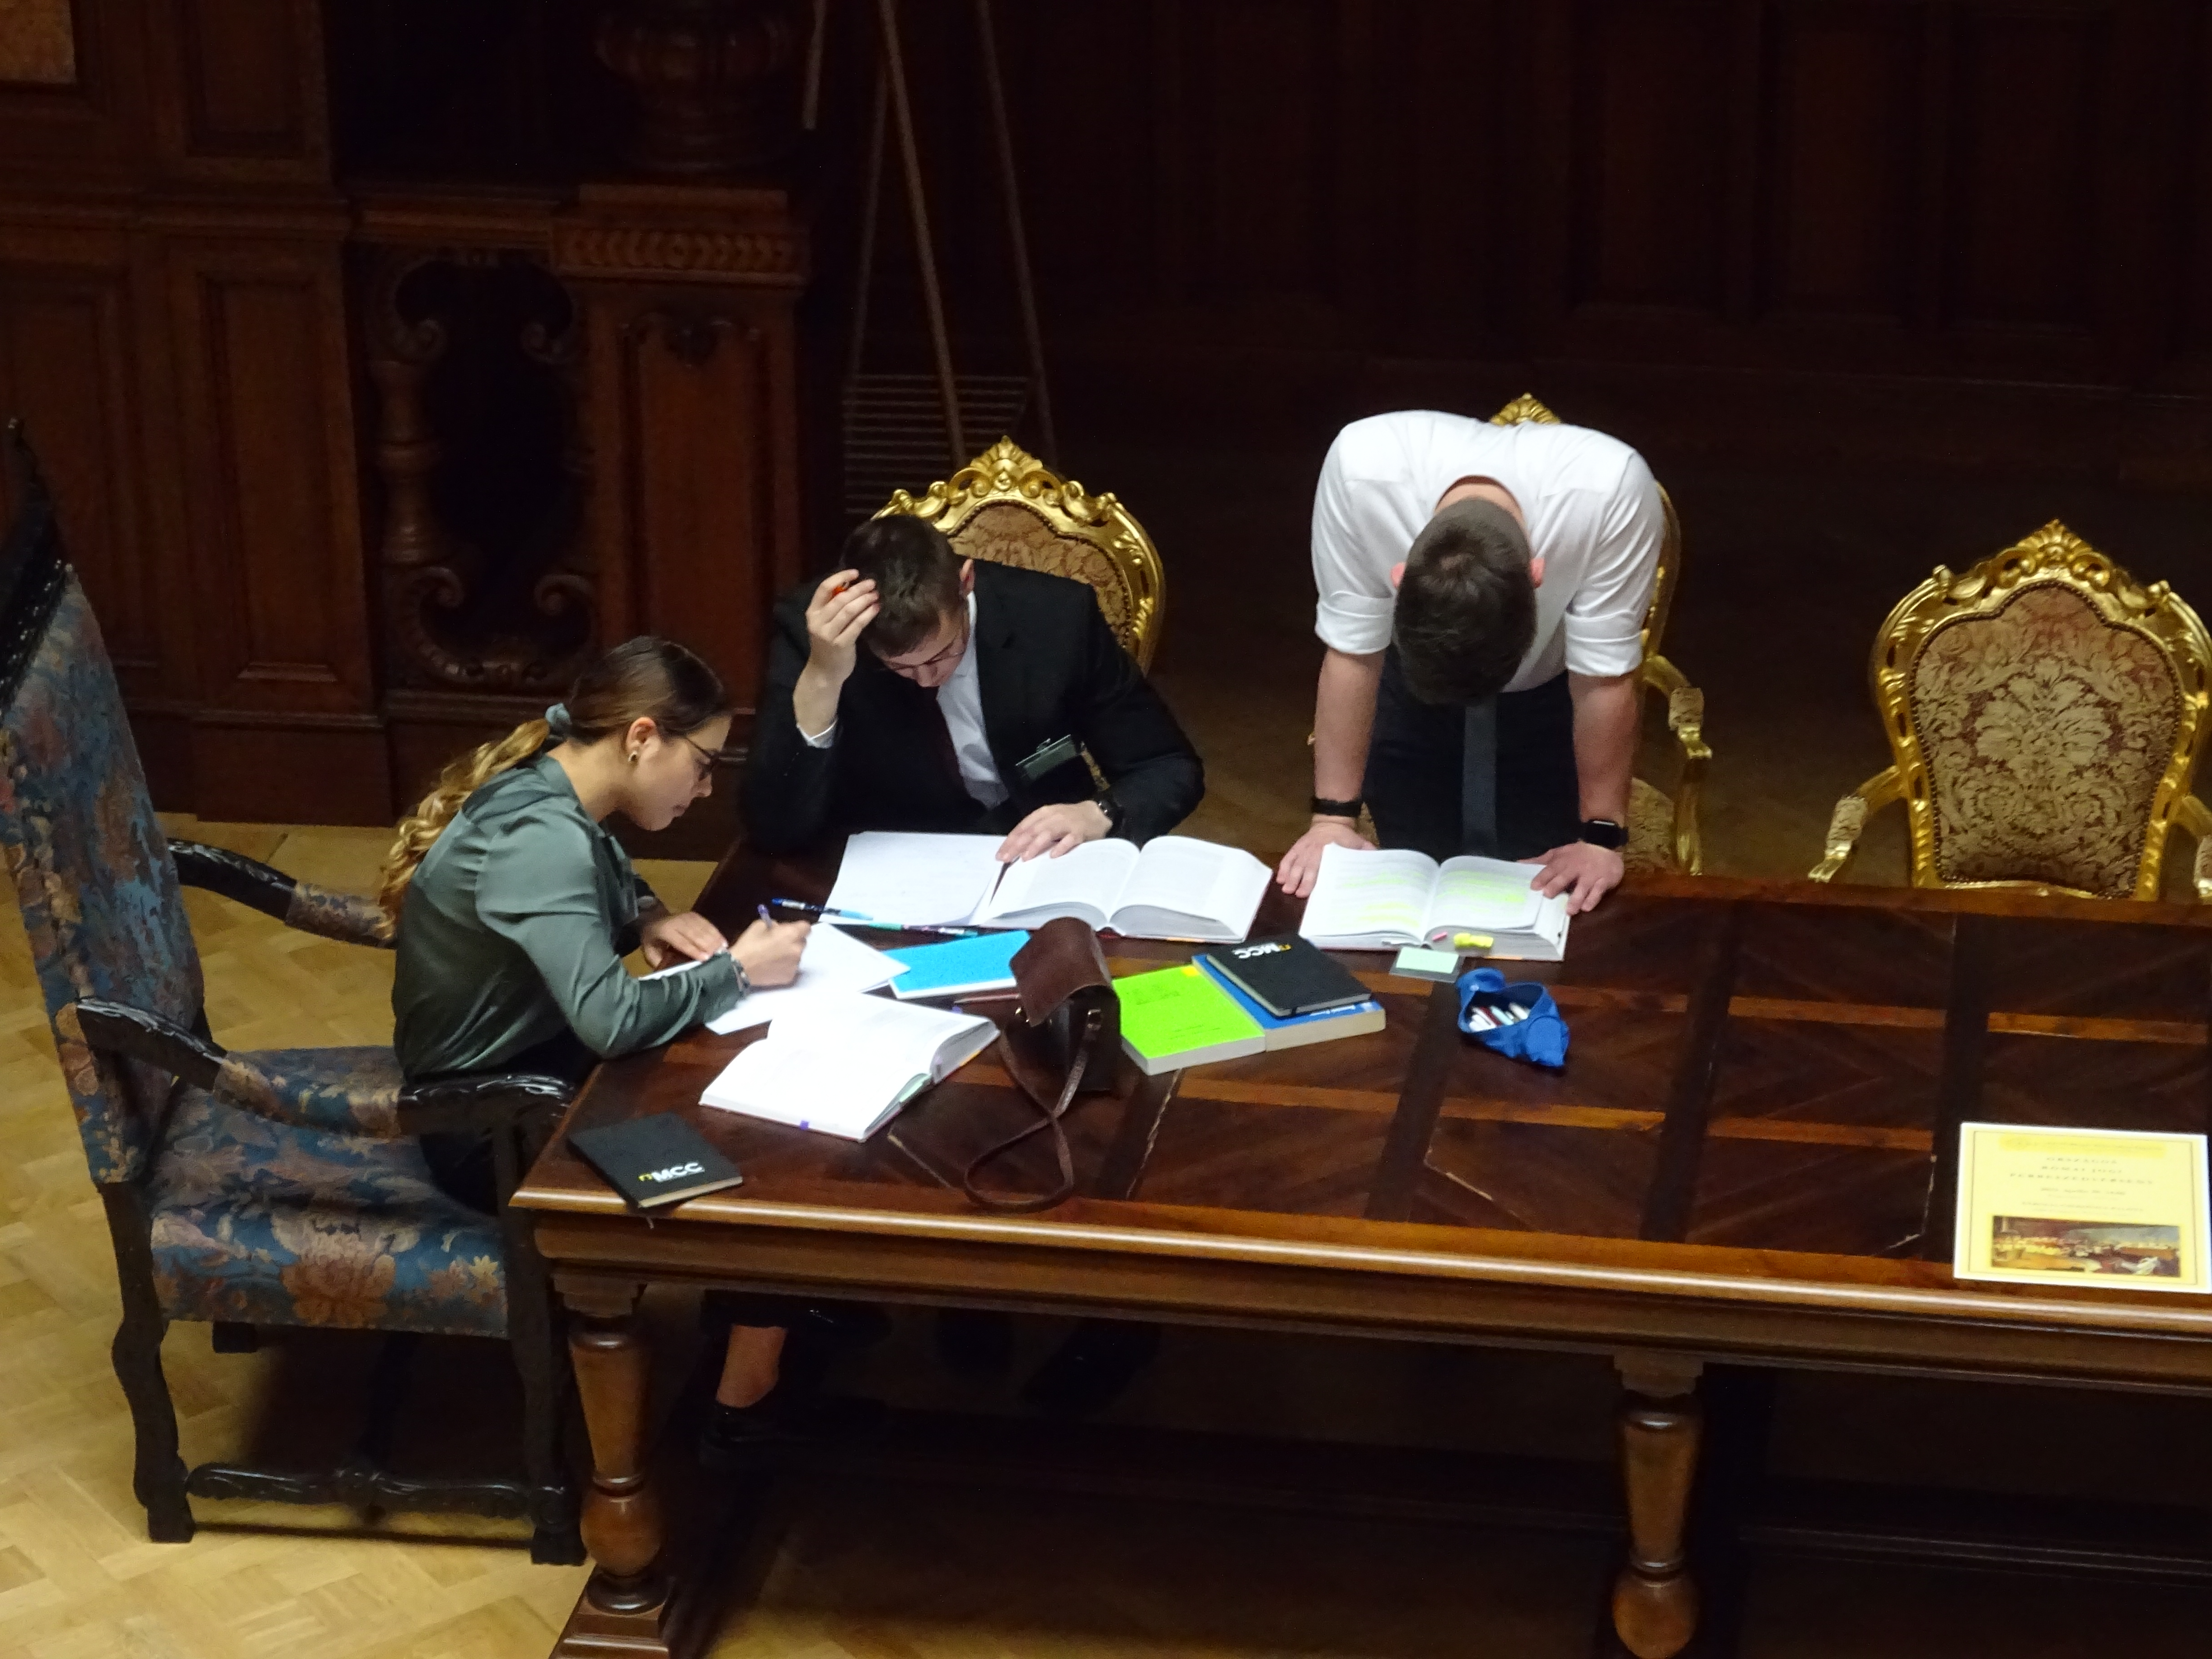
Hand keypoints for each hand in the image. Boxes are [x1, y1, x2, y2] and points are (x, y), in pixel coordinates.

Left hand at [637, 909, 727, 968]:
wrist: (652, 918)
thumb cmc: (652, 939)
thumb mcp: (650, 952)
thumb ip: (660, 961)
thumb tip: (672, 973)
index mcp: (665, 931)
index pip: (681, 941)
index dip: (693, 950)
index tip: (705, 958)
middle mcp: (677, 921)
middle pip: (695, 934)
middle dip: (707, 945)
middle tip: (719, 957)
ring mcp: (687, 916)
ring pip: (703, 928)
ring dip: (714, 939)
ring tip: (723, 951)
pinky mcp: (695, 915)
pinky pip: (707, 924)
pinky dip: (716, 933)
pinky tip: (723, 942)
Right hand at [731, 918, 808, 988]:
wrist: (739, 968)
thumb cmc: (749, 945)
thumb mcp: (759, 925)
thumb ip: (774, 924)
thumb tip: (779, 928)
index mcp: (791, 934)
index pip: (806, 927)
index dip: (798, 927)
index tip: (788, 930)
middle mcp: (797, 950)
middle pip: (802, 942)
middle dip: (793, 940)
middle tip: (778, 943)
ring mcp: (795, 965)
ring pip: (797, 955)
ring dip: (789, 954)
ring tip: (773, 956)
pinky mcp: (790, 977)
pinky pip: (791, 967)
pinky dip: (785, 966)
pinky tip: (772, 966)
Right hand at [801, 569, 878, 688]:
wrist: (824, 672)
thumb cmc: (827, 644)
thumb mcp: (824, 623)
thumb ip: (833, 606)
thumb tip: (852, 585)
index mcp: (812, 613)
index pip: (824, 588)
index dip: (840, 577)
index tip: (855, 572)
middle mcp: (818, 622)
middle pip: (839, 598)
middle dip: (858, 589)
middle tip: (872, 583)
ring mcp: (829, 634)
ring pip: (849, 610)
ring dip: (864, 600)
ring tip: (876, 595)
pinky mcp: (841, 644)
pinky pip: (857, 625)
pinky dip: (868, 614)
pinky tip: (876, 608)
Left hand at [997, 800, 1109, 861]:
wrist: (1096, 813)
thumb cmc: (1069, 819)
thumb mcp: (1050, 820)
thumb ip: (1035, 831)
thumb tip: (1016, 847)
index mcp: (1043, 814)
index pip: (1023, 827)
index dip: (1010, 840)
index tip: (1000, 854)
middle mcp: (1053, 816)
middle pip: (1032, 830)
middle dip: (1017, 845)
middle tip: (1006, 858)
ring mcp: (1067, 823)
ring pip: (1048, 833)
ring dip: (1035, 845)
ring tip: (1025, 857)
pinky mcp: (1080, 832)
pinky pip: (1070, 840)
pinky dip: (1061, 847)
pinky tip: (1053, 856)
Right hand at [1276, 818, 1373, 896]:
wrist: (1331, 821)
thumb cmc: (1345, 836)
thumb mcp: (1358, 842)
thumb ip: (1366, 852)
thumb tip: (1377, 861)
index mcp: (1328, 851)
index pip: (1321, 867)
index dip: (1314, 879)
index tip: (1309, 891)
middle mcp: (1314, 851)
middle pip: (1305, 867)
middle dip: (1300, 881)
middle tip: (1295, 893)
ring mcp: (1303, 849)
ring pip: (1295, 864)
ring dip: (1290, 877)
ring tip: (1286, 889)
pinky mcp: (1297, 848)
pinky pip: (1288, 858)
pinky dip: (1283, 868)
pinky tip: (1280, 879)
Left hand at [1523, 841, 1624, 914]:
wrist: (1609, 853)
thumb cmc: (1580, 856)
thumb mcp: (1561, 853)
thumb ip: (1542, 860)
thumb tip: (1520, 863)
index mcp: (1565, 859)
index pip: (1552, 868)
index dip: (1543, 876)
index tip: (1534, 886)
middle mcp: (1577, 866)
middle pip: (1565, 876)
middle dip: (1556, 885)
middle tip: (1547, 895)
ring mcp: (1592, 874)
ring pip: (1583, 886)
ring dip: (1576, 898)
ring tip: (1569, 911)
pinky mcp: (1604, 881)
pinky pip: (1598, 891)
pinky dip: (1592, 899)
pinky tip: (1586, 908)